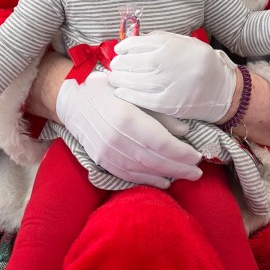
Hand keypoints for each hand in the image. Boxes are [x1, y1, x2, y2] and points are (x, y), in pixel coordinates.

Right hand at [56, 68, 202, 188]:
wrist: (72, 96)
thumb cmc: (107, 88)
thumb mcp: (135, 91)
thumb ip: (160, 112)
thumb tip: (184, 132)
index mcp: (126, 118)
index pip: (161, 142)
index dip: (182, 153)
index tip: (197, 156)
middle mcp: (116, 138)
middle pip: (154, 160)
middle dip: (179, 168)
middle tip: (198, 172)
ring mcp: (106, 152)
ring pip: (142, 171)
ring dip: (166, 176)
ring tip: (185, 176)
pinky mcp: (100, 159)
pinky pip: (127, 175)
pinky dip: (146, 180)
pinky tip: (162, 181)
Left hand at [108, 31, 236, 121]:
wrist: (222, 89)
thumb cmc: (199, 62)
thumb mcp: (184, 43)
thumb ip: (161, 40)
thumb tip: (133, 42)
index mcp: (170, 45)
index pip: (136, 44)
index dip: (124, 47)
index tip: (119, 50)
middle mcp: (166, 63)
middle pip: (131, 62)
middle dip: (119, 64)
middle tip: (115, 66)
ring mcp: (166, 84)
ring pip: (132, 81)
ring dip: (119, 79)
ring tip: (114, 78)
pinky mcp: (167, 104)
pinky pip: (140, 99)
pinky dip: (127, 95)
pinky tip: (121, 92)